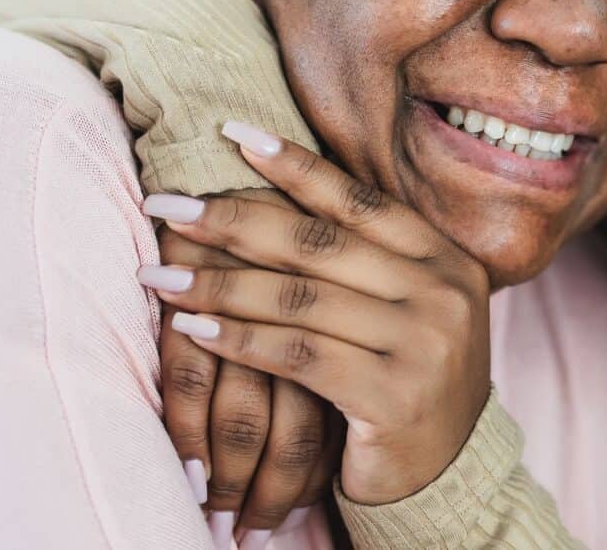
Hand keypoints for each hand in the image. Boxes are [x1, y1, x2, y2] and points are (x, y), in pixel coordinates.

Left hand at [141, 123, 491, 504]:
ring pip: (300, 299)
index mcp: (447, 260)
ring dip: (218, 283)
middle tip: (168, 204)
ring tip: (158, 274)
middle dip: (234, 219)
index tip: (232, 135)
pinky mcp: (392, 397)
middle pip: (320, 244)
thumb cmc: (407, 380)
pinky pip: (297, 356)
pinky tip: (193, 327)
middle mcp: (443, 293)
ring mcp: (423, 344)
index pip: (360, 201)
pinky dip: (238, 339)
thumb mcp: (404, 309)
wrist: (448, 473)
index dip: (295, 166)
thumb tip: (269, 191)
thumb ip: (362, 261)